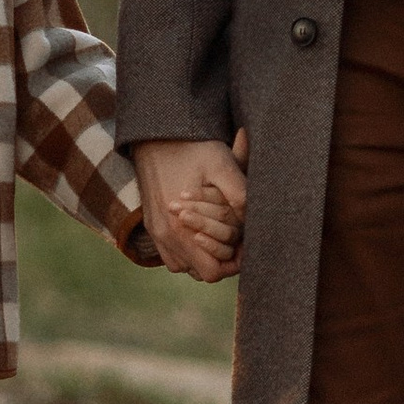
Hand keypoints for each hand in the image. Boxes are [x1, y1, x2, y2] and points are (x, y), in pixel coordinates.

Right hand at [136, 133, 247, 283]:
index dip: (232, 264)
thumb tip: (252, 220)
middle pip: (198, 271)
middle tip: (235, 239)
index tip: (244, 246)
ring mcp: (156, 232)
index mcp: (181, 227)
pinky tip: (199, 230)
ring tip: (218, 234)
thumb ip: (239, 194)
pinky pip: (170, 254)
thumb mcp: (221, 164)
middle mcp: (165, 235)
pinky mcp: (151, 224)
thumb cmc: (192, 148)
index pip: (212, 272)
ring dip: (201, 255)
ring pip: (184, 265)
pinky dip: (186, 249)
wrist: (155, 132)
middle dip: (219, 258)